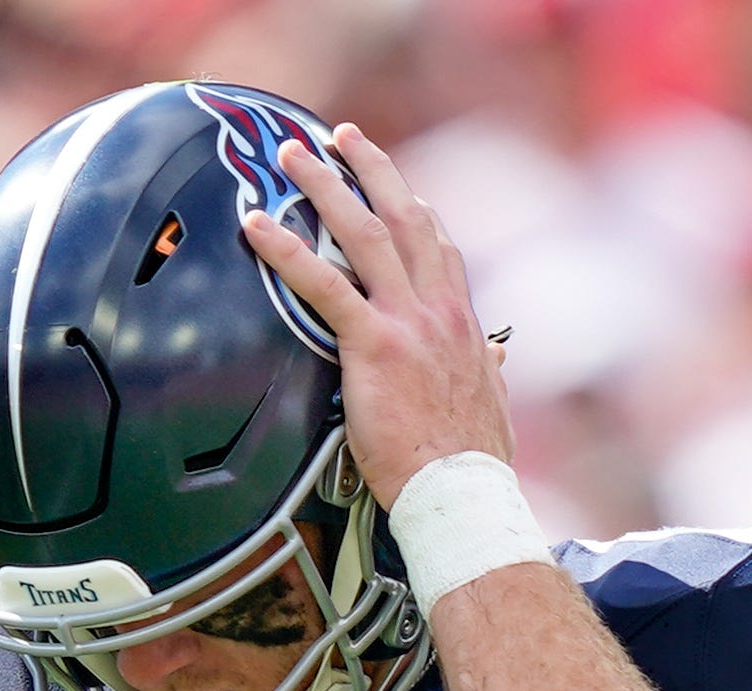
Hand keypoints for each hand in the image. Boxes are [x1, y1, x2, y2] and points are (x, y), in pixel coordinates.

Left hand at [243, 126, 511, 507]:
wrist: (461, 494)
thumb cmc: (471, 464)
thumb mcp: (492, 406)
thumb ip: (488, 372)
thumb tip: (495, 357)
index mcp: (462, 325)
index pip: (441, 250)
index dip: (416, 210)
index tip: (398, 187)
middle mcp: (438, 311)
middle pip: (405, 218)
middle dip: (371, 169)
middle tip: (340, 136)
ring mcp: (408, 323)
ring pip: (364, 233)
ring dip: (325, 185)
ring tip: (293, 155)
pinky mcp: (374, 346)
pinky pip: (324, 284)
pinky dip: (286, 249)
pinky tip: (256, 226)